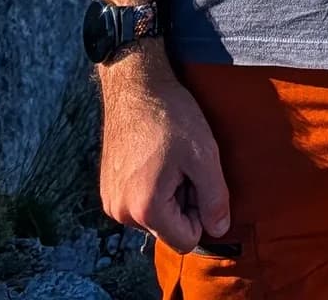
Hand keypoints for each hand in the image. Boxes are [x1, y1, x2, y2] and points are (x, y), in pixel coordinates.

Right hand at [99, 51, 230, 251]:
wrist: (137, 87)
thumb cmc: (172, 118)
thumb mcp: (204, 156)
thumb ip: (215, 198)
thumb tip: (220, 229)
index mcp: (145, 210)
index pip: (185, 240)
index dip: (201, 212)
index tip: (198, 178)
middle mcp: (121, 213)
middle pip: (169, 227)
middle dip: (183, 200)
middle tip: (184, 162)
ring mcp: (111, 201)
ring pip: (155, 215)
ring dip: (169, 192)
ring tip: (169, 157)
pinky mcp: (107, 189)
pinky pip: (139, 202)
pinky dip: (152, 185)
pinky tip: (155, 155)